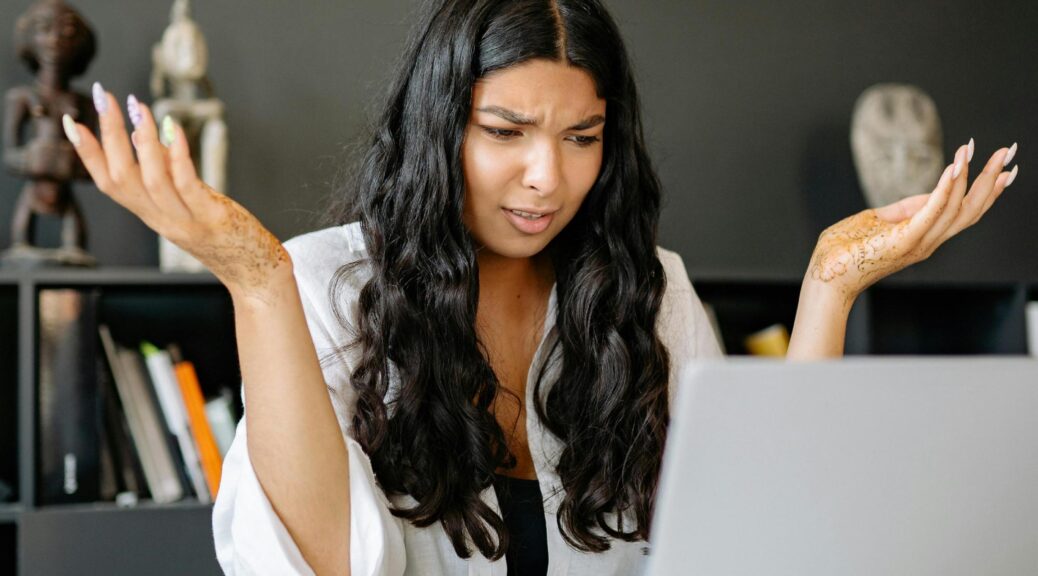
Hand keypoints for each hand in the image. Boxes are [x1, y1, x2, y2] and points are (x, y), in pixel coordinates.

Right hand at [62, 83, 289, 303]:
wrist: (255, 274)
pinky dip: (177, 156)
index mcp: (151, 215)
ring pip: (150, 180)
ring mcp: (185, 221)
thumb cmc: (224, 236)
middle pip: (121, 177)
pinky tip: (173, 130)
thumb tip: (143, 136)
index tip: (71, 122)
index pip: (108, 184)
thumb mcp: (186, 204)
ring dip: (141, 141)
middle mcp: (161, 220)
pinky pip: (187, 185)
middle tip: (105, 99)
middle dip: (109, 136)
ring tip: (138, 107)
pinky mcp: (211, 218)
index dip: (88, 154)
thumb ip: (165, 176)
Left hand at [807, 140, 1018, 303]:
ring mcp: (918, 243)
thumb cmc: (844, 252)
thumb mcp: (877, 221)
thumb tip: (925, 195)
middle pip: (971, 209)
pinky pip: (931, 211)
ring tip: (976, 149)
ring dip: (969, 176)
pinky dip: (945, 189)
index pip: (964, 212)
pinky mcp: (904, 241)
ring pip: (956, 208)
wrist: (824, 276)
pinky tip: (955, 168)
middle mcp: (927, 241)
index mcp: (923, 236)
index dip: (986, 189)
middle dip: (991, 179)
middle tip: (1008, 150)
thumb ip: (902, 210)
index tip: (1005, 167)